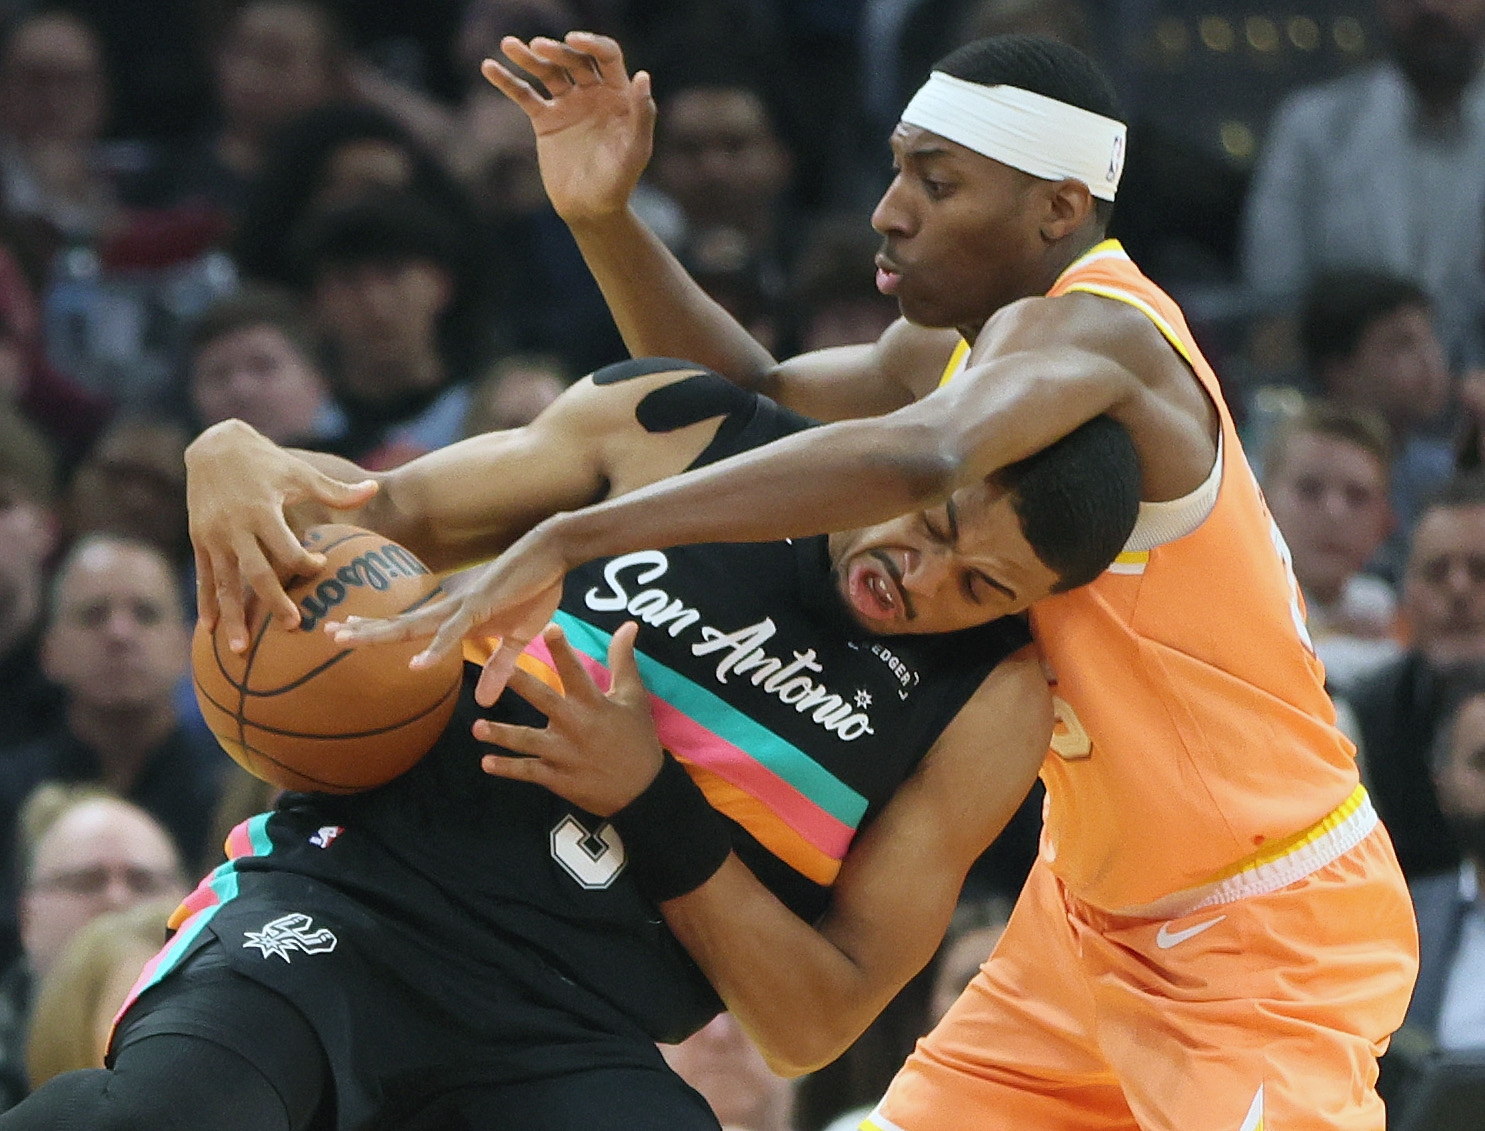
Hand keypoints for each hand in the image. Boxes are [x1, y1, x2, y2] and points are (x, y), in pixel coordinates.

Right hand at [187, 420, 377, 651]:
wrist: (214, 445)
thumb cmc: (266, 460)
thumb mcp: (300, 471)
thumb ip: (336, 489)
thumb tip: (374, 490)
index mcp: (262, 511)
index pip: (287, 548)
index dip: (305, 562)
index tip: (320, 567)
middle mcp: (235, 526)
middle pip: (256, 572)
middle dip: (273, 602)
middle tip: (292, 627)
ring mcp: (213, 535)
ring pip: (224, 582)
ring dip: (233, 616)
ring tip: (240, 649)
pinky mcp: (198, 539)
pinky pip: (203, 576)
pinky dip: (206, 602)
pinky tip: (209, 629)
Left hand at [327, 523, 567, 700]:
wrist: (553, 553)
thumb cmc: (534, 588)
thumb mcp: (518, 638)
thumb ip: (500, 668)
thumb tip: (486, 702)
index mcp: (456, 616)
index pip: (409, 625)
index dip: (377, 628)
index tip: (345, 631)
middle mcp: (451, 608)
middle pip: (401, 624)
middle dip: (364, 630)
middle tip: (326, 633)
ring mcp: (463, 606)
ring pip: (414, 625)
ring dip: (379, 634)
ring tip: (344, 637)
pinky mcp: (482, 606)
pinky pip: (453, 632)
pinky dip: (435, 650)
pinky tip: (416, 665)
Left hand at [475, 621, 662, 816]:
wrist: (643, 791)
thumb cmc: (637, 739)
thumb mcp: (634, 697)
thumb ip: (623, 660)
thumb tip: (628, 624)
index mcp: (594, 704)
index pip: (576, 671)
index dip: (563, 650)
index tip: (549, 629)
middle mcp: (576, 725)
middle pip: (544, 700)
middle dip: (521, 684)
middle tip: (497, 671)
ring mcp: (564, 753)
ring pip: (528, 741)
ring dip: (502, 734)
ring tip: (476, 728)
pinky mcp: (558, 777)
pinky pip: (529, 772)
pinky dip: (507, 769)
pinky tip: (486, 763)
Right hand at [480, 31, 654, 223]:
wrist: (590, 209)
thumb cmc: (619, 182)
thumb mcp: (636, 150)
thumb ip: (642, 114)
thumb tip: (642, 75)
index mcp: (618, 94)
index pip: (606, 56)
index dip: (591, 43)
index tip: (572, 40)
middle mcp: (593, 93)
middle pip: (573, 60)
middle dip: (557, 51)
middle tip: (539, 47)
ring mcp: (568, 104)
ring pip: (547, 72)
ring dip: (528, 57)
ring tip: (509, 44)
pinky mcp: (546, 120)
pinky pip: (525, 95)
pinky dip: (508, 81)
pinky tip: (489, 67)